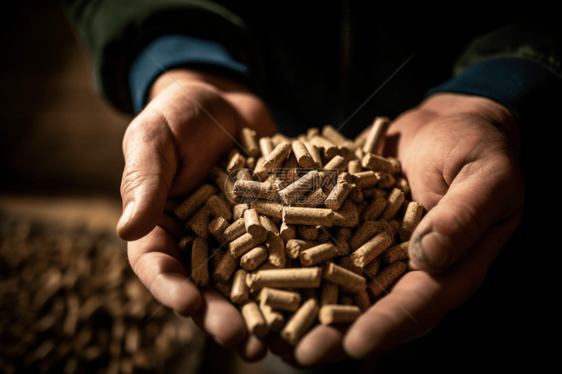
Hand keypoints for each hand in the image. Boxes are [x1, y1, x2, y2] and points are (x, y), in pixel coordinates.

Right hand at [116, 68, 275, 359]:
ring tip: (284, 337)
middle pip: (208, 287)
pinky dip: (303, 270)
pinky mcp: (275, 223)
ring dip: (267, 310)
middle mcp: (200, 242)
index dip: (171, 289)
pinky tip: (322, 288)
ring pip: (251, 280)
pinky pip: (288, 247)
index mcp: (161, 227)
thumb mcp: (152, 139)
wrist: (221, 100)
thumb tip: (127, 229)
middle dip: (226, 316)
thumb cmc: (175, 115)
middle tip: (246, 342)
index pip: (158, 266)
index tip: (190, 304)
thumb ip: (144, 181)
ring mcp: (241, 236)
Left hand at [285, 93, 524, 364]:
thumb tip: (430, 256)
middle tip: (299, 353)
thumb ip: (463, 216)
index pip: (416, 305)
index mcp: (449, 267)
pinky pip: (323, 244)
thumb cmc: (480, 147)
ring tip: (271, 328)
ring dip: (306, 307)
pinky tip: (263, 271)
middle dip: (334, 331)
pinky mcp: (350, 224)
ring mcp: (375, 248)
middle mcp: (407, 267)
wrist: (448, 124)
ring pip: (339, 284)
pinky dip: (294, 260)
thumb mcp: (486, 177)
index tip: (353, 346)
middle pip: (369, 307)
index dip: (385, 327)